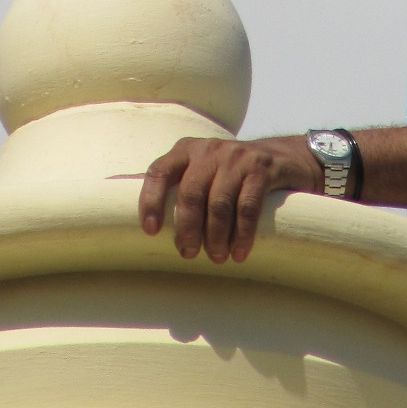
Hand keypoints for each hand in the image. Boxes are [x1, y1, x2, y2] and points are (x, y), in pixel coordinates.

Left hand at [139, 134, 321, 262]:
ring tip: (216, 258)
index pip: (160, 171)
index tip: (151, 231)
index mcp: (186, 150)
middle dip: (187, 228)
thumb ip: (172, 184)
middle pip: (190, 192)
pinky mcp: (261, 168)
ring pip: (219, 203)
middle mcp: (209, 149)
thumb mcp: (201, 171)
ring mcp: (237, 157)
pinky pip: (247, 206)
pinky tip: (240, 252)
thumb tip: (123, 199)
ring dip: (215, 237)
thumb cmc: (230, 174)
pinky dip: (242, 234)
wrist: (283, 158)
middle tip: (188, 254)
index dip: (151, 200)